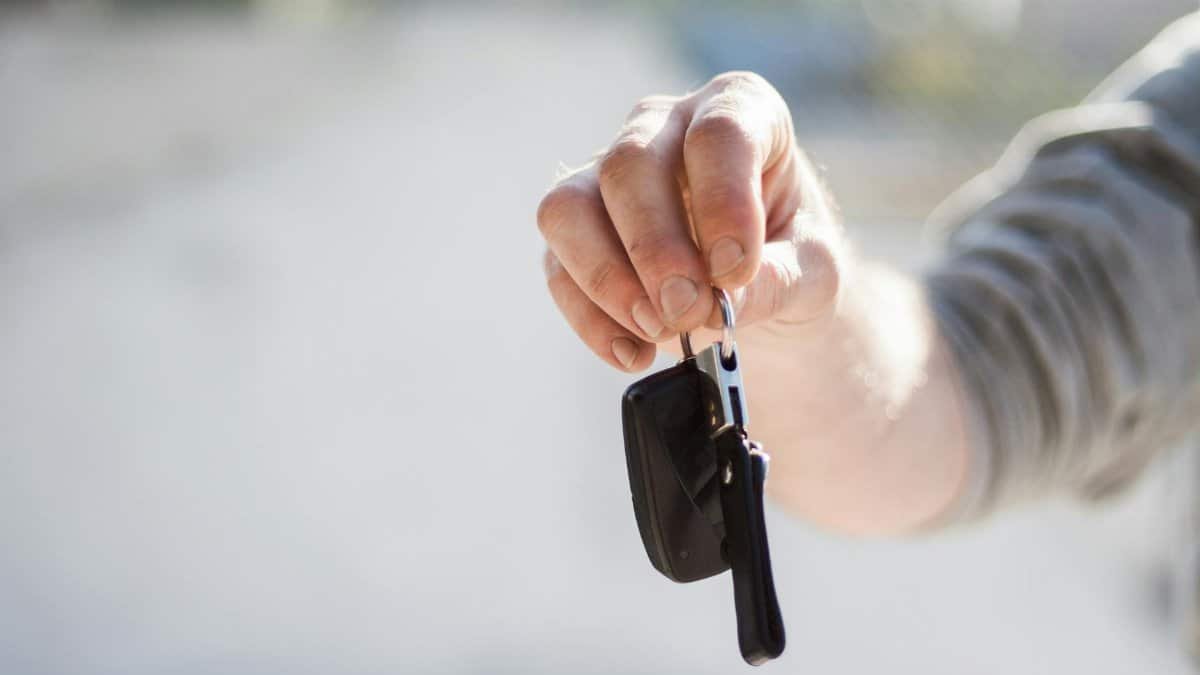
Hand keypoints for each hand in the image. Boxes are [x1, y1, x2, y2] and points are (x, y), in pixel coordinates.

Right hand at [537, 72, 843, 370]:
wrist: (759, 286)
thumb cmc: (791, 256)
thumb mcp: (812, 271)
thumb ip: (777, 280)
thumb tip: (717, 303)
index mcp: (739, 109)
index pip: (718, 133)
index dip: (724, 202)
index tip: (736, 272)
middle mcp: (663, 127)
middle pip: (629, 165)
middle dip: (656, 248)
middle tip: (688, 312)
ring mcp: (607, 173)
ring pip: (570, 207)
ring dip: (607, 279)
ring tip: (657, 331)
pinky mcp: (576, 230)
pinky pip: (557, 266)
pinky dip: (591, 318)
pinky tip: (634, 352)